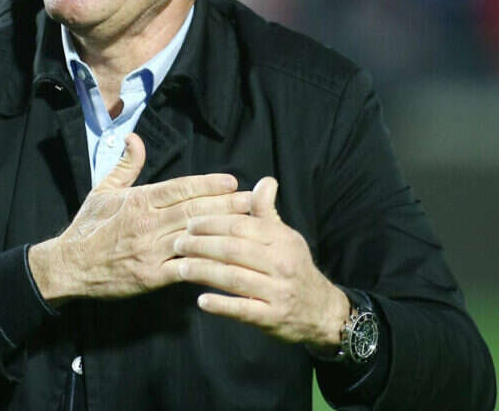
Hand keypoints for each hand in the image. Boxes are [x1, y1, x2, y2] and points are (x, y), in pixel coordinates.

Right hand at [28, 133, 249, 303]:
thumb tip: (134, 137)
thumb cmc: (87, 227)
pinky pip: (184, 269)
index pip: (180, 188)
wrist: (68, 265)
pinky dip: (206, 266)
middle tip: (254, 201)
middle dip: (227, 206)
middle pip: (194, 211)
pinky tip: (226, 263)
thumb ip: (125, 165)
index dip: (208, 185)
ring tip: (249, 229)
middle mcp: (147, 224)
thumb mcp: (102, 190)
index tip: (232, 182)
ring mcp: (150, 251)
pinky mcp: (150, 276)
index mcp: (139, 201)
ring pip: (194, 238)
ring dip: (223, 233)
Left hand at [172, 177, 349, 345]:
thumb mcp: (285, 236)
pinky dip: (221, 305)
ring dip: (204, 272)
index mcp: (281, 240)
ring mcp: (278, 292)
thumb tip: (265, 180)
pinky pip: (243, 310)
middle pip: (234, 250)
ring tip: (181, 268)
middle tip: (177, 243)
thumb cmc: (293, 266)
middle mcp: (281, 264)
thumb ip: (267, 211)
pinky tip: (201, 301)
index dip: (212, 223)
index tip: (190, 223)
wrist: (321, 310)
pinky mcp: (273, 318)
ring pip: (235, 278)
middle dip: (201, 245)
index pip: (241, 226)